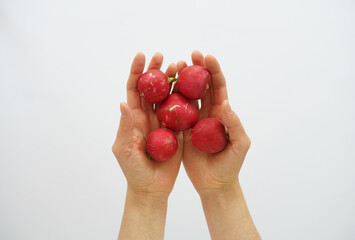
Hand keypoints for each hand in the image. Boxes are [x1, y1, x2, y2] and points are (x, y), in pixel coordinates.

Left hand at [112, 52, 182, 197]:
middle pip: (152, 88)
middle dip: (155, 70)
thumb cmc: (134, 171)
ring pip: (169, 95)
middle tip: (162, 56)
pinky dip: (187, 97)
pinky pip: (183, 111)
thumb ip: (126, 127)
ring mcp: (164, 121)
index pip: (133, 90)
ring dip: (173, 80)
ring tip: (180, 65)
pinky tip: (193, 85)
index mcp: (133, 118)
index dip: (136, 72)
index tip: (141, 56)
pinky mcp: (178, 129)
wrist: (152, 187)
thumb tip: (123, 103)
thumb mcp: (125, 150)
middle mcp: (148, 116)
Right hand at [178, 51, 251, 194]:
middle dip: (196, 69)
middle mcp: (207, 112)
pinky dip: (169, 100)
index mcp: (222, 112)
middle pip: (201, 86)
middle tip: (189, 55)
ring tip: (174, 66)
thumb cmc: (231, 165)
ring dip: (181, 80)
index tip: (206, 57)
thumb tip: (226, 103)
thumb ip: (235, 125)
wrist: (214, 183)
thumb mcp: (239, 145)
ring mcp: (193, 120)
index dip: (213, 71)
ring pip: (186, 96)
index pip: (218, 87)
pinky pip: (174, 112)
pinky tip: (161, 89)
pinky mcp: (181, 130)